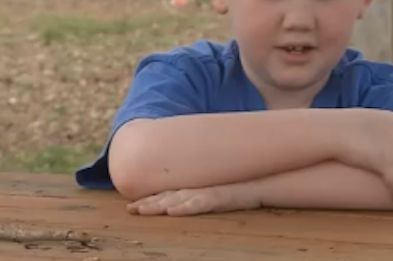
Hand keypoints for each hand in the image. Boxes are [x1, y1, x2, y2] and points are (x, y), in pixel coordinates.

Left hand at [126, 183, 260, 215]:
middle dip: (147, 204)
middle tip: (129, 210)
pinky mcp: (220, 197)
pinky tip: (173, 211)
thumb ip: (201, 195)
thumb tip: (184, 202)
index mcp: (196, 189)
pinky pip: (200, 202)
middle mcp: (198, 189)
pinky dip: (186, 206)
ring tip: (142, 210)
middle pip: (168, 197)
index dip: (149, 200)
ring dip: (159, 205)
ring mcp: (208, 192)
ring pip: (179, 199)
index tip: (131, 207)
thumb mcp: (218, 193)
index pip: (167, 194)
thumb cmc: (241, 189)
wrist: (263, 181)